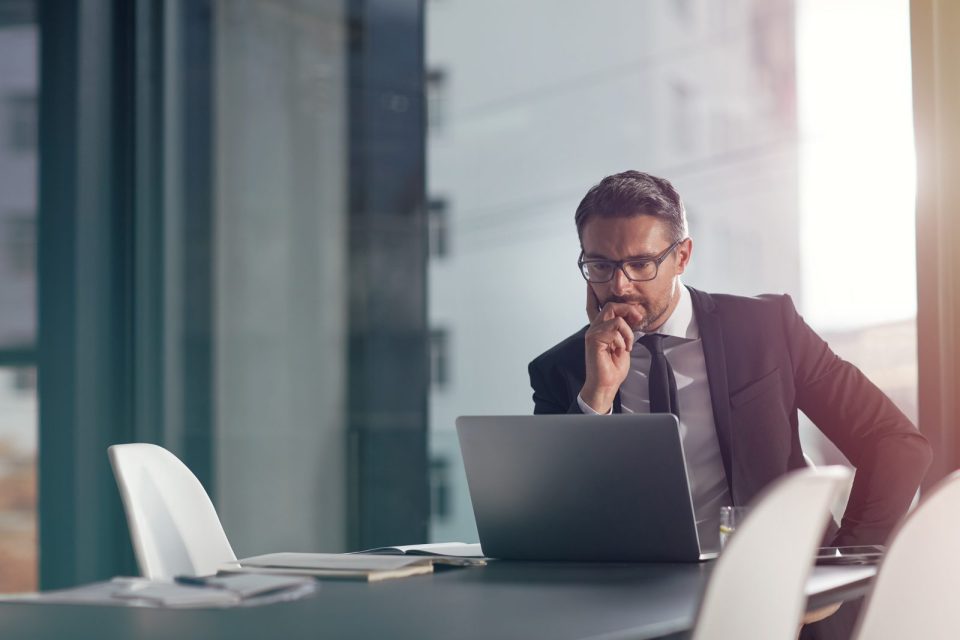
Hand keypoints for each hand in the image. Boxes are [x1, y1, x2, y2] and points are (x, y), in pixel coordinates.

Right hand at [581, 285, 644, 412]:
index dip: (592, 294)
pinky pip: (615, 327)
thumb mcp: (623, 344)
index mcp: (599, 329)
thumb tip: (632, 316)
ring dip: (628, 329)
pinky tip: (623, 349)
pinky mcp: (594, 339)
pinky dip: (624, 337)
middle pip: (610, 305)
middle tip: (638, 321)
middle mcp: (594, 328)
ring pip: (615, 314)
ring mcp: (592, 333)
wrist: (606, 384)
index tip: (591, 282)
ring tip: (628, 344)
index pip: (594, 306)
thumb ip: (623, 330)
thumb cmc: (614, 368)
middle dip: (628, 309)